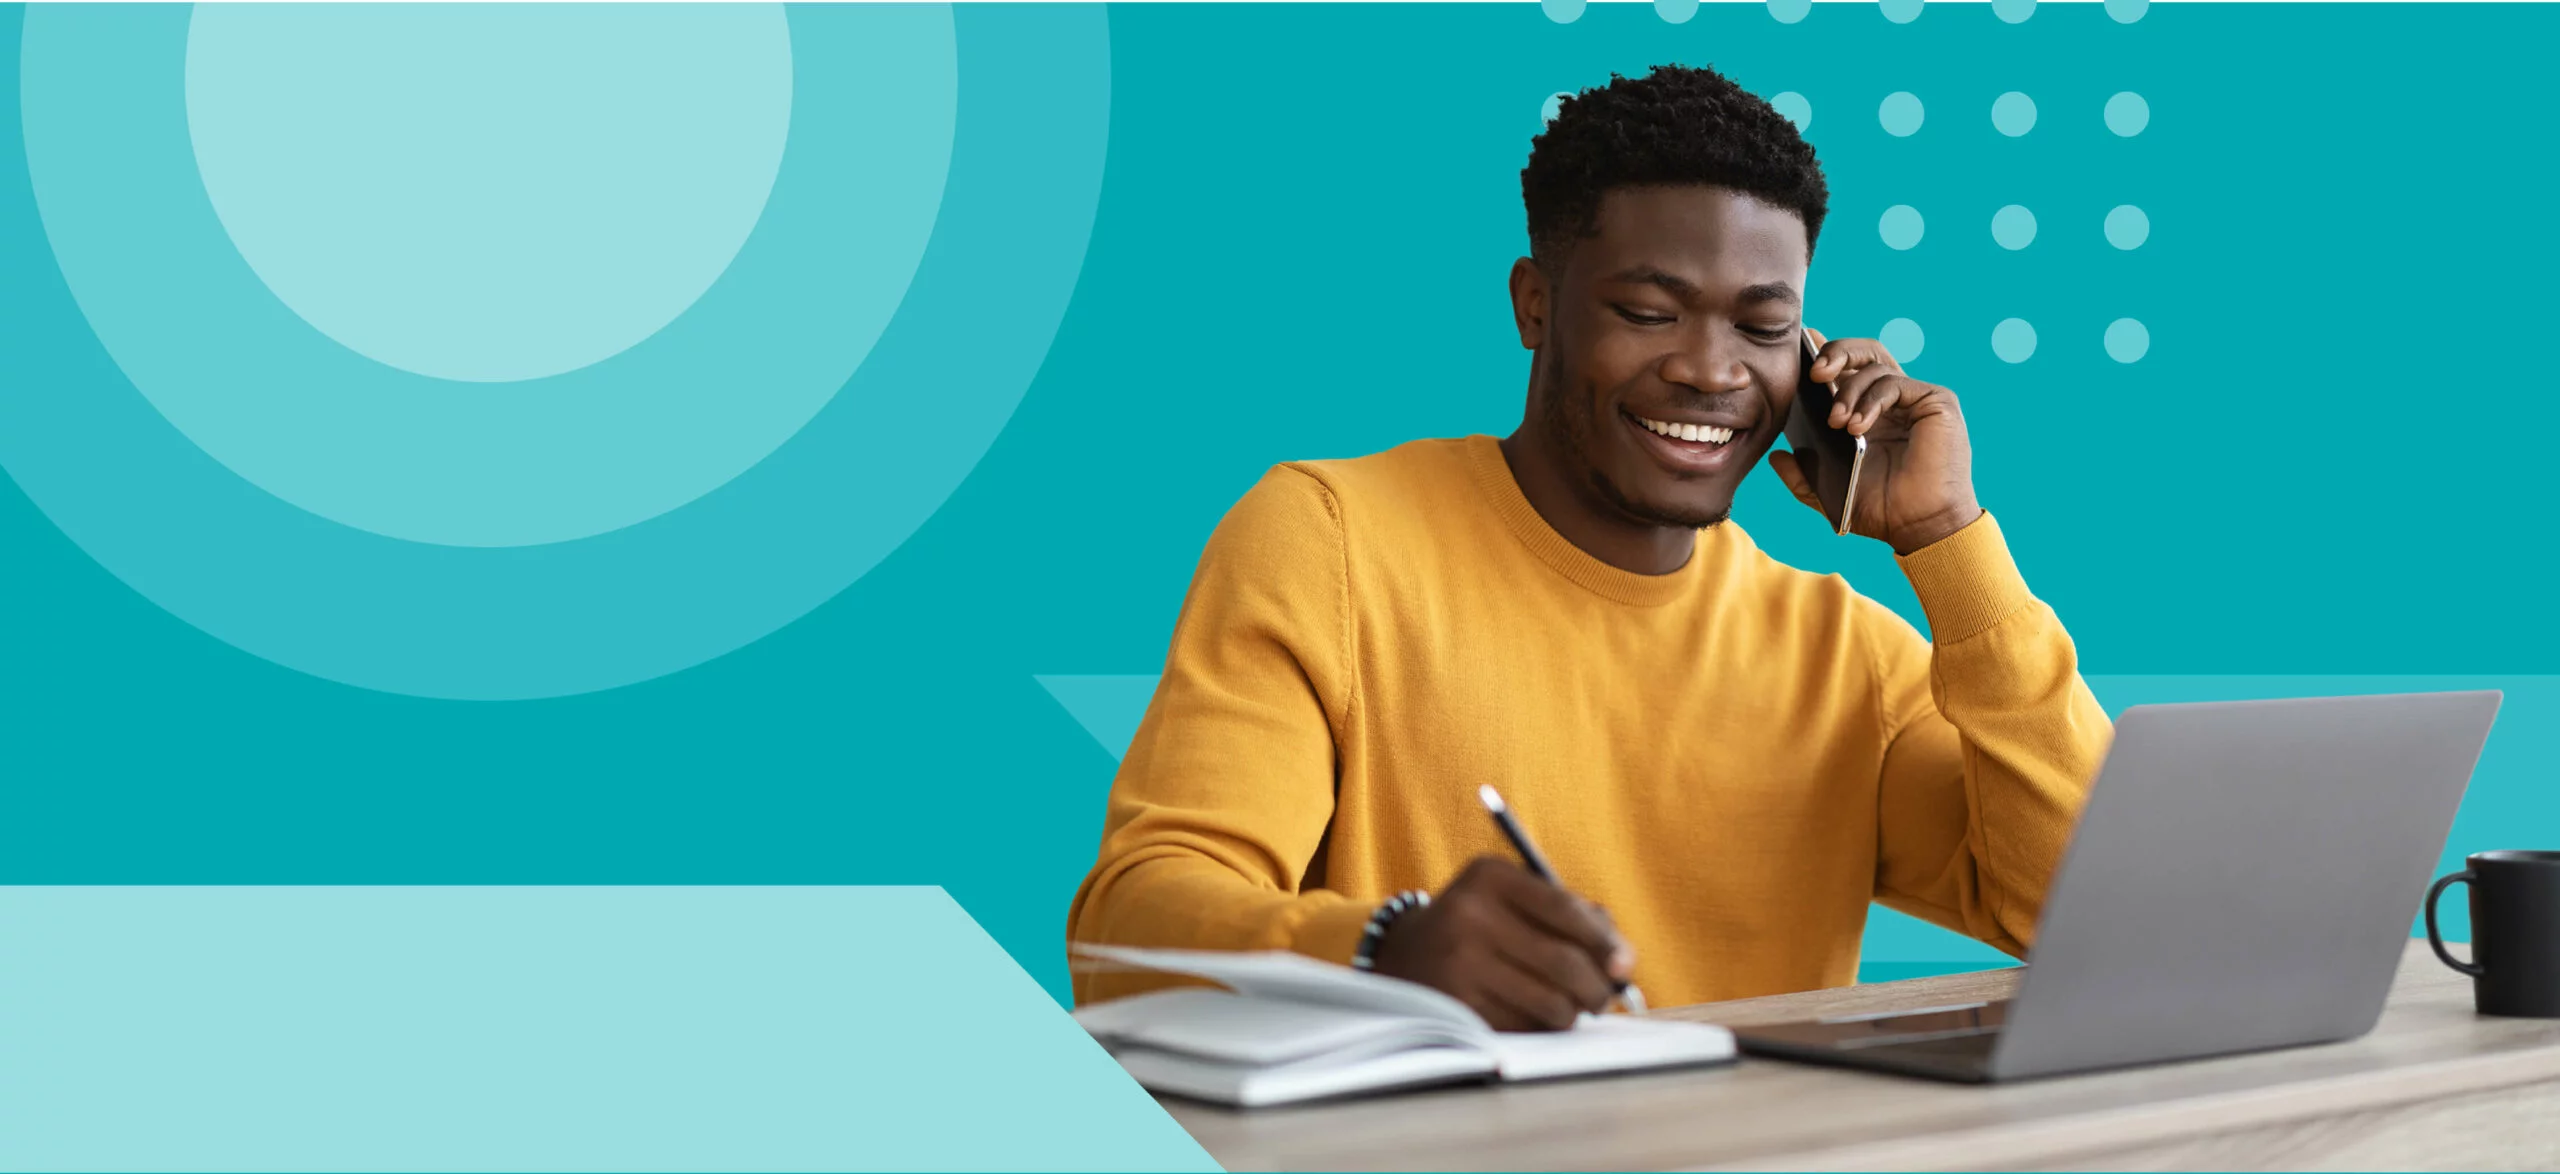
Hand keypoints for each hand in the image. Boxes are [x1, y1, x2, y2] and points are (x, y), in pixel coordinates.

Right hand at [1369, 856, 1635, 1031]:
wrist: (1406, 953)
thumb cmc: (1482, 924)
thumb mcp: (1513, 898)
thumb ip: (1572, 915)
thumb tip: (1622, 962)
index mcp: (1489, 876)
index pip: (1564, 909)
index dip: (1603, 941)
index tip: (1624, 966)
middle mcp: (1469, 915)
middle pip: (1563, 962)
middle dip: (1597, 987)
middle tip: (1604, 997)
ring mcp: (1459, 963)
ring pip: (1550, 1002)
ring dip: (1573, 1012)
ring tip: (1572, 1008)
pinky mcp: (1457, 1005)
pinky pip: (1525, 1026)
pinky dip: (1542, 1027)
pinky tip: (1536, 1017)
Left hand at [1766, 326, 1983, 555]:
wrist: (1920, 528)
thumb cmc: (1883, 511)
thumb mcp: (1829, 492)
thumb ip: (1801, 475)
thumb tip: (1775, 455)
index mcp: (1870, 413)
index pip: (1847, 370)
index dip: (1825, 353)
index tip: (1801, 346)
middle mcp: (1894, 400)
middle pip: (1864, 353)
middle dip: (1836, 352)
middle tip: (1813, 372)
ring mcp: (1916, 399)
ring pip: (1875, 366)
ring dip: (1848, 391)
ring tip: (1836, 422)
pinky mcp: (1936, 401)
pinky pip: (1895, 384)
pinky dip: (1871, 400)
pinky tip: (1857, 426)